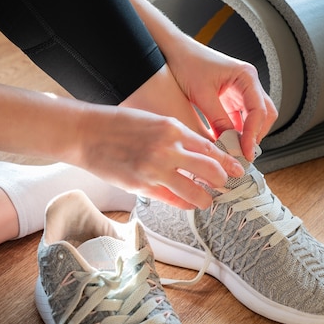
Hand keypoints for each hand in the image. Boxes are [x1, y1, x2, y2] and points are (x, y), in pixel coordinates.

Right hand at [73, 104, 242, 208]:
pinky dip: (184, 203)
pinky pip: (172, 200)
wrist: (86, 133)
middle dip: (222, 181)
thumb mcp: (154, 120)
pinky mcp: (142, 186)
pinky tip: (188, 203)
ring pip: (195, 191)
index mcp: (172, 128)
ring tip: (208, 200)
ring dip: (206, 198)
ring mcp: (155, 169)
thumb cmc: (118, 124)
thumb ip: (177, 136)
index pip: (210, 148)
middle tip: (226, 186)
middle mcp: (167, 149)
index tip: (237, 169)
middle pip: (210, 170)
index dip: (226, 162)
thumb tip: (199, 152)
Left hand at [111, 0, 277, 159]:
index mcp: (246, 76)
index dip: (253, 134)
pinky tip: (227, 142)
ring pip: (255, 117)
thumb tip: (229, 144)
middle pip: (264, 114)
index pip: (259, 110)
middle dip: (256, 134)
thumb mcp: (202, 95)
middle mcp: (248, 82)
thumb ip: (219, 120)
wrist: (174, 51)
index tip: (245, 151)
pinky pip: (241, 117)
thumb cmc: (187, 63)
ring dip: (247, 134)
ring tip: (235, 151)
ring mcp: (241, 89)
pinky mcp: (232, 97)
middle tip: (244, 154)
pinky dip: (237, 130)